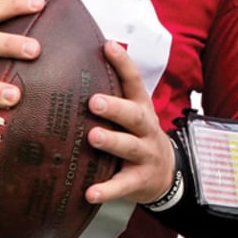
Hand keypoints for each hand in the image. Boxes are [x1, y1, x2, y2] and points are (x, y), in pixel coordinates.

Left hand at [83, 40, 175, 205]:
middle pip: (134, 115)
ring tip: (93, 136)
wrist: (165, 173)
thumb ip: (112, 95)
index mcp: (142, 107)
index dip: (123, 63)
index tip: (108, 46)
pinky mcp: (139, 180)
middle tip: (94, 101)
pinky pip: (123, 185)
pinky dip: (107, 189)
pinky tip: (90, 192)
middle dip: (116, 107)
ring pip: (130, 147)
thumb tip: (73, 66)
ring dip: (112, 141)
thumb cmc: (138, 136)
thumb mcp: (133, 112)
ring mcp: (146, 154)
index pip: (134, 81)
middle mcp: (146, 128)